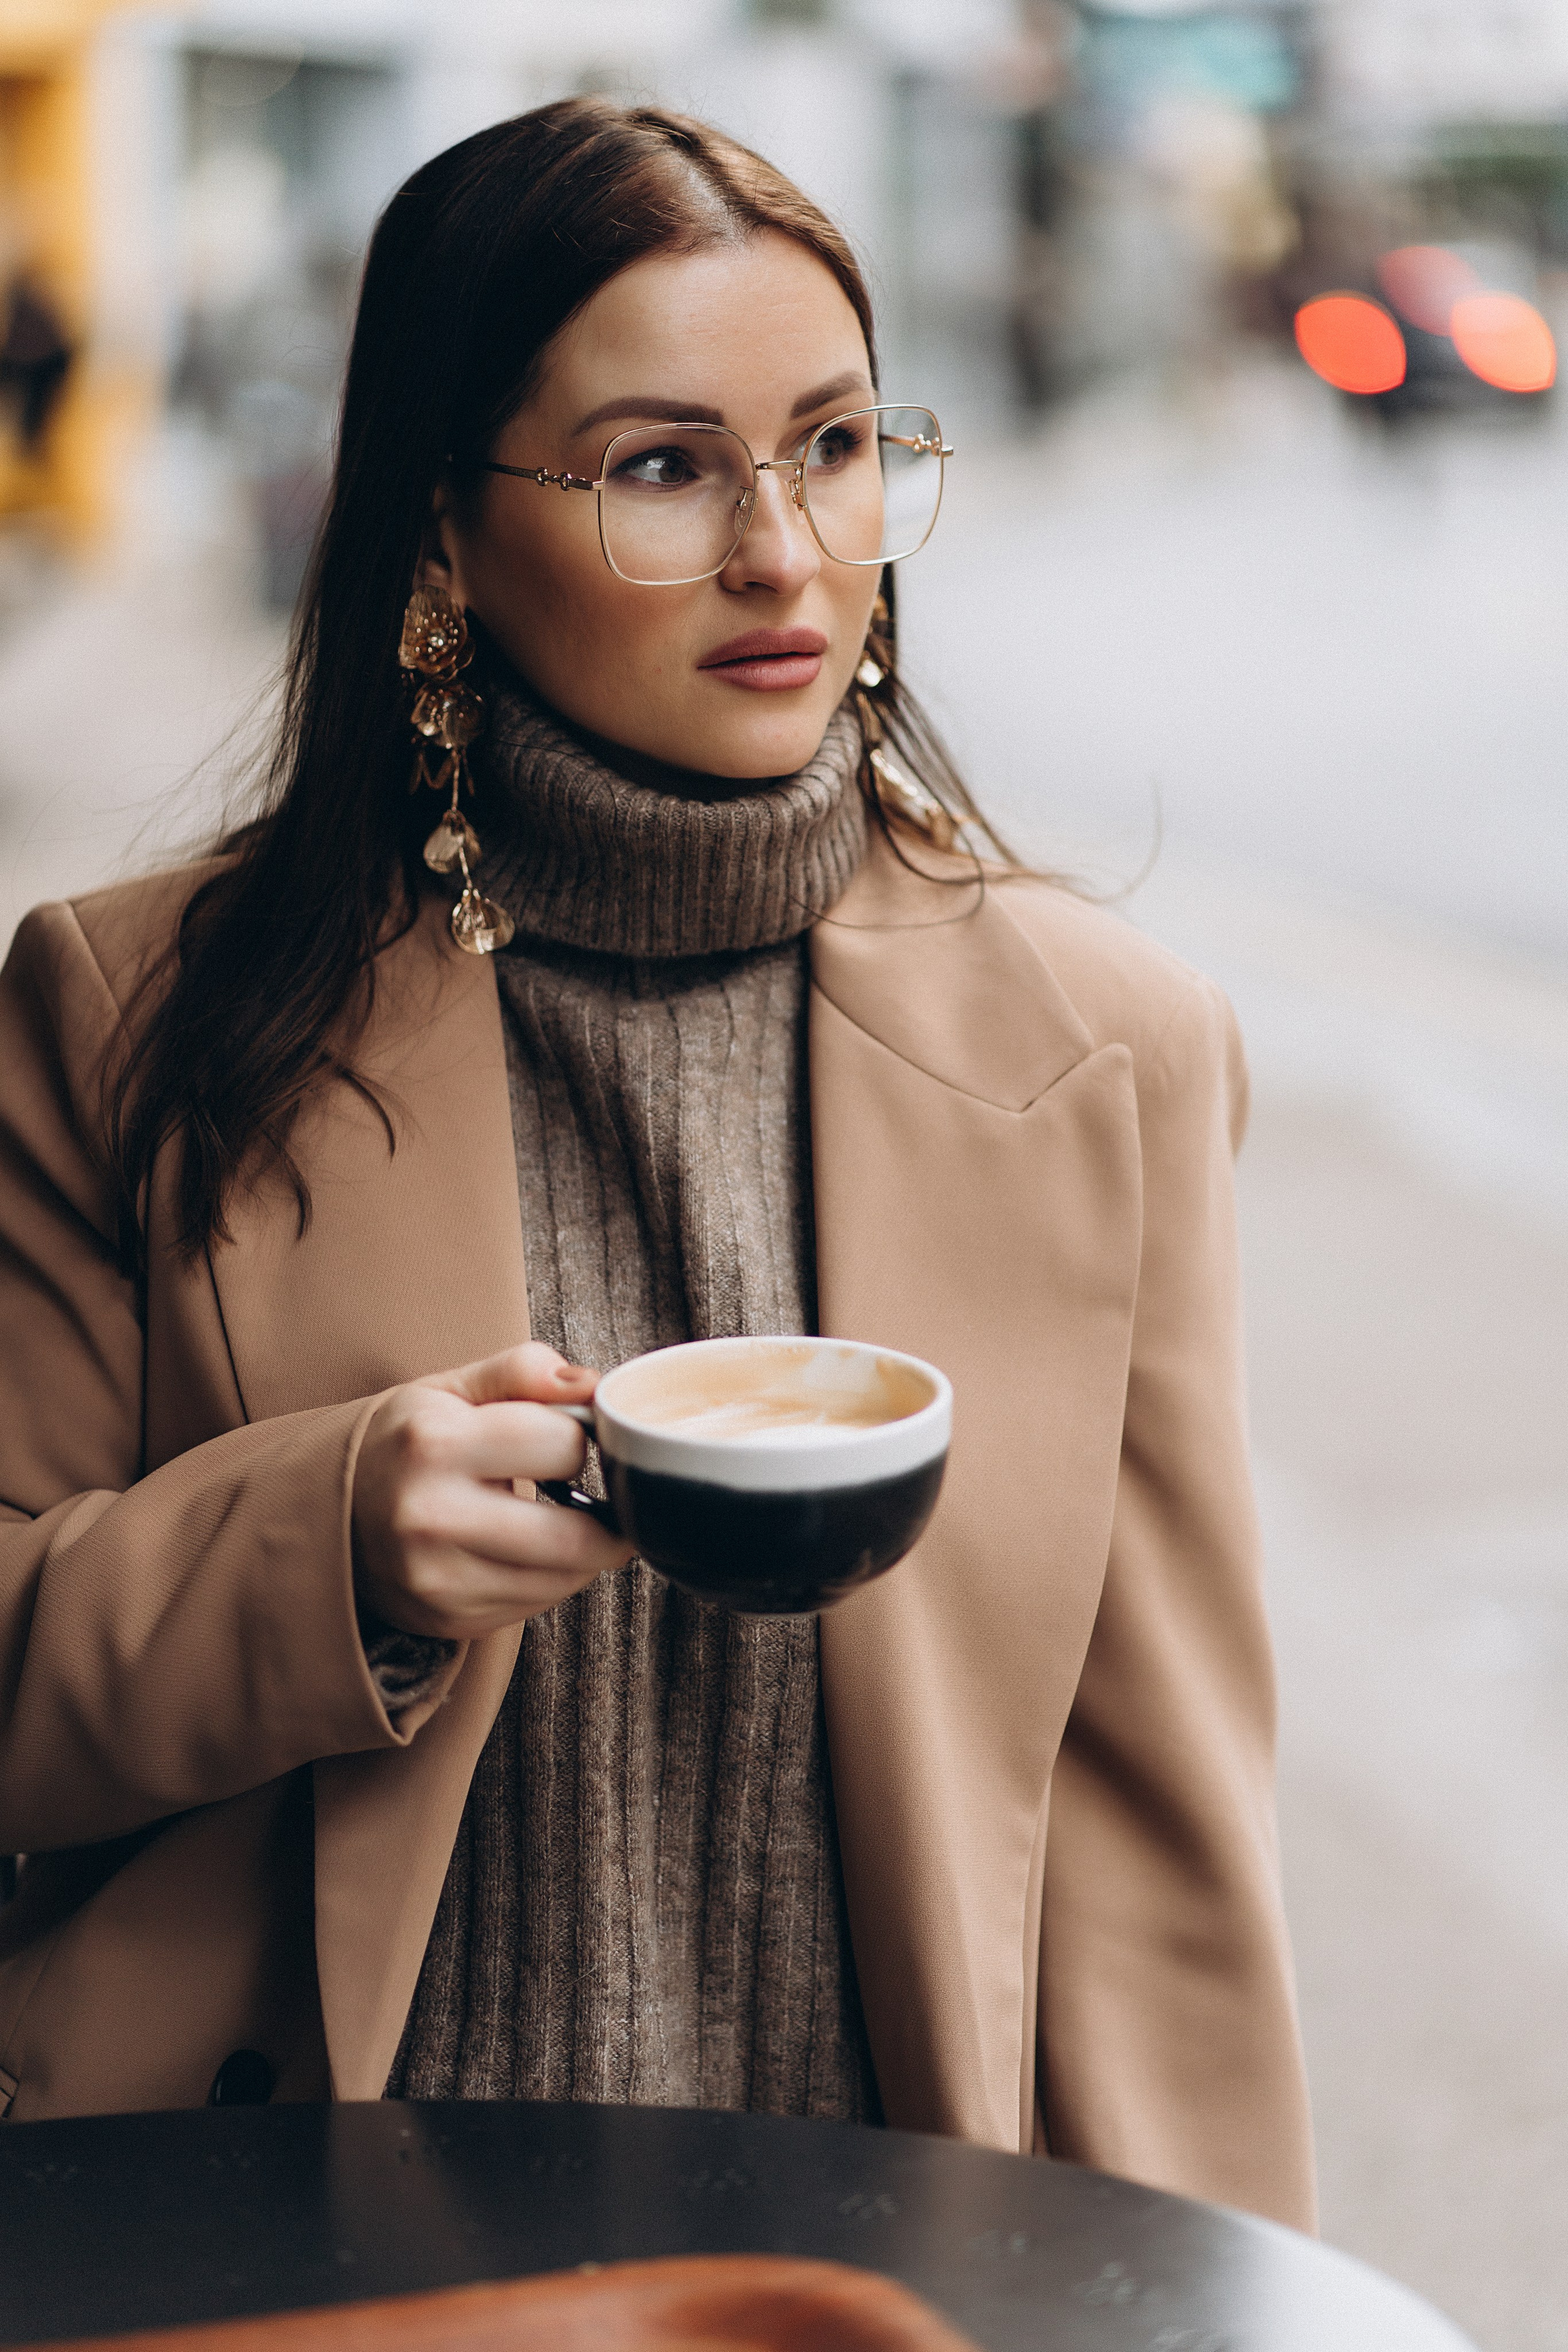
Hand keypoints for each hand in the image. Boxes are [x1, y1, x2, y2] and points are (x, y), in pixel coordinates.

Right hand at [351, 1344, 633, 1640]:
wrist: (325, 1510)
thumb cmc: (403, 1441)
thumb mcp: (450, 1388)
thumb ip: (522, 1372)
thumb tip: (590, 1385)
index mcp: (434, 1443)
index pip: (563, 1446)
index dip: (584, 1438)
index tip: (579, 1437)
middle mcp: (430, 1517)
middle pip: (576, 1537)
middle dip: (611, 1518)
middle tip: (614, 1499)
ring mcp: (435, 1578)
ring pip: (563, 1578)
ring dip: (585, 1552)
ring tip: (566, 1520)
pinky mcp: (444, 1618)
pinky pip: (534, 1605)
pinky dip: (549, 1579)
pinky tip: (525, 1550)